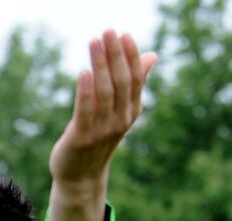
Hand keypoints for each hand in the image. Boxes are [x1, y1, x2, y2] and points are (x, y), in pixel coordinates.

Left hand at [47, 31, 157, 220]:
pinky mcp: (81, 138)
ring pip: (104, 92)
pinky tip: (83, 72)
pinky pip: (85, 111)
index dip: (131, 56)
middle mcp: (120, 120)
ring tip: (94, 41)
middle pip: (122, 82)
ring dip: (100, 64)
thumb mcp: (117, 111)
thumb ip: (132, 84)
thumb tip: (152, 56)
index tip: (124, 34)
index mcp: (131, 111)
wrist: (79, 177)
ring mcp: (102, 130)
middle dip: (115, 55)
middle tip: (108, 31)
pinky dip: (85, 91)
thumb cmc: (97, 138)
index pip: (136, 79)